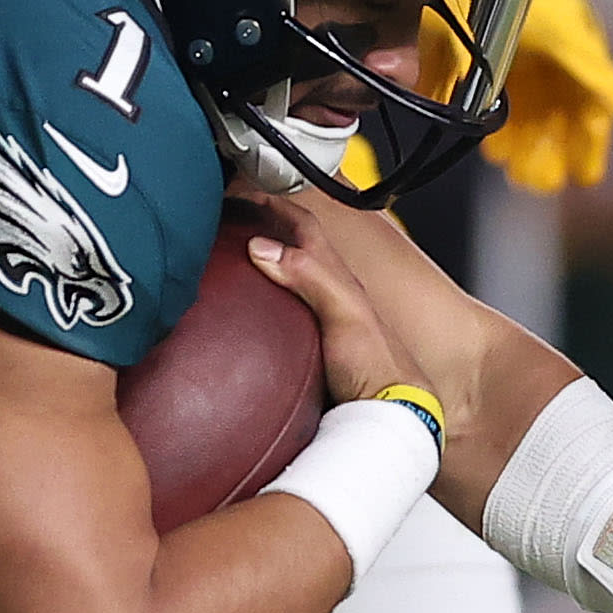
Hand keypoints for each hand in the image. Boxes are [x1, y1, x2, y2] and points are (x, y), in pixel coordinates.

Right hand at [240, 199, 428, 410]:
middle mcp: (326, 298)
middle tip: (224, 220)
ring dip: (254, 269)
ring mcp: (317, 327)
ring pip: (281, 285)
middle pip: (288, 250)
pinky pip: (275, 324)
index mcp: (336, 279)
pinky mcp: (307, 357)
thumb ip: (310, 276)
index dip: (272, 203)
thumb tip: (263, 246)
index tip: (238, 192)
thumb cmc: (381, 369)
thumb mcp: (346, 314)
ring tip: (223, 264)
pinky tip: (238, 325)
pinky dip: (256, 313)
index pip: (302, 226)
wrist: (389, 419)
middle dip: (256, 228)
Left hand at [451, 0, 612, 192]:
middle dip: (553, 152)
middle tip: (542, 182)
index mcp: (576, 53)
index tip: (585, 177)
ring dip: (527, 148)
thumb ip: (603, 79)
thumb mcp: (571, 39)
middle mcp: (550, 60)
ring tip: (521, 174)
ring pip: (529, 117)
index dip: (590, 144)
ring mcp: (517, 62)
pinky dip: (499, 130)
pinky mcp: (481, 62)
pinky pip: (498, 105)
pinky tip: (497, 153)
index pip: (591, 108)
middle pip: (559, 118)